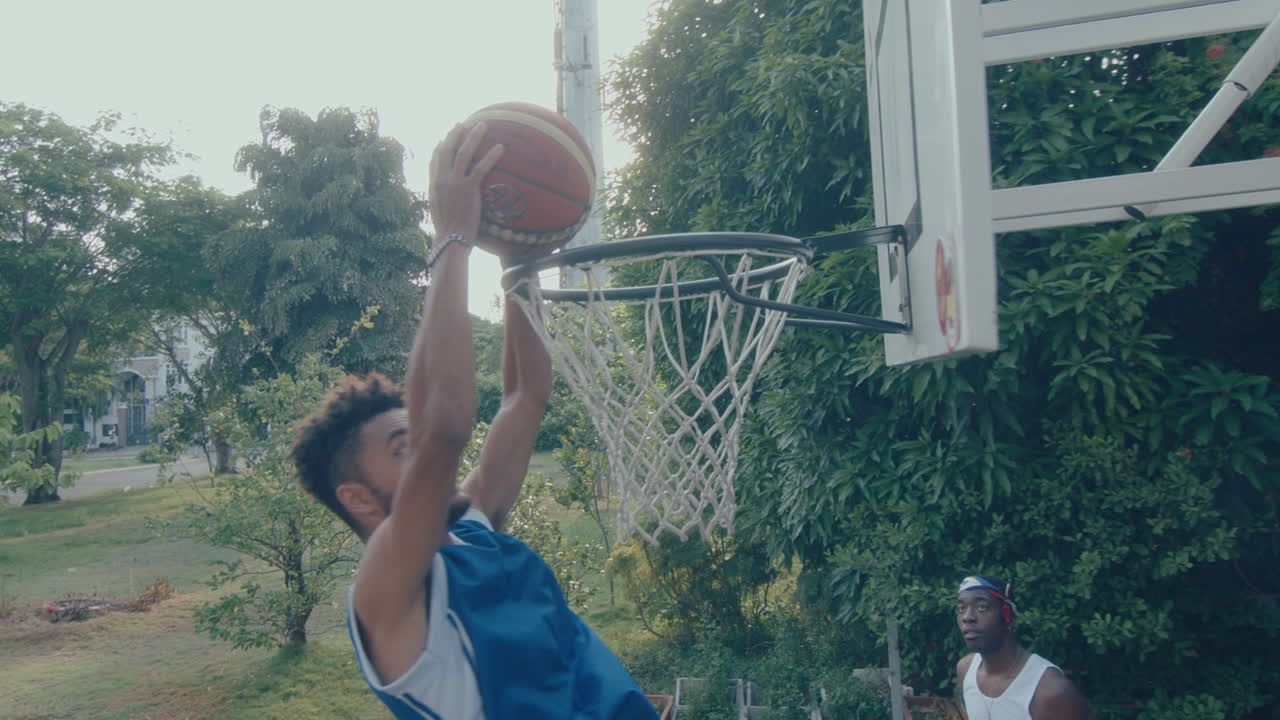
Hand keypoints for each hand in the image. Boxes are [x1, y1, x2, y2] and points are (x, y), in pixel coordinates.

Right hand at [429, 123, 503, 239]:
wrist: (450, 238)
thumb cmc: (447, 231)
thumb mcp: (439, 211)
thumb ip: (442, 198)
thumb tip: (448, 197)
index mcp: (433, 184)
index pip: (434, 160)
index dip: (440, 147)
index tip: (445, 138)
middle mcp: (442, 179)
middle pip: (447, 150)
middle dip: (454, 134)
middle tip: (462, 124)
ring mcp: (454, 182)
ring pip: (464, 153)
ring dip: (473, 137)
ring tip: (482, 125)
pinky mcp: (468, 188)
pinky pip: (481, 168)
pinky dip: (491, 156)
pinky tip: (500, 148)